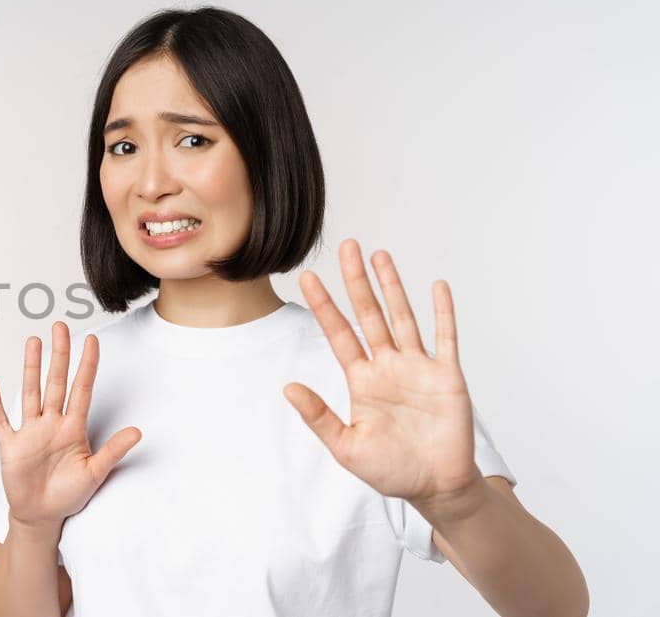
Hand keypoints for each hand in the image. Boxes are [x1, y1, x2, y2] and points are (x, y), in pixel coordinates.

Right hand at [0, 321, 143, 528]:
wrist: (42, 515)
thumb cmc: (69, 495)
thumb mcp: (95, 473)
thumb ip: (114, 451)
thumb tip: (138, 432)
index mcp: (73, 428)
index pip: (82, 389)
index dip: (87, 365)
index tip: (92, 340)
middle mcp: (51, 423)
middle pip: (56, 382)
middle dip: (59, 354)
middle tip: (60, 327)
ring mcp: (30, 432)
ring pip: (31, 392)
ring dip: (31, 368)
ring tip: (33, 342)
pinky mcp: (11, 445)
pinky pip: (1, 419)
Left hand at [282, 239, 485, 519]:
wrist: (435, 487)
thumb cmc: (391, 470)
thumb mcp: (346, 447)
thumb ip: (319, 417)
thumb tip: (287, 388)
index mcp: (362, 381)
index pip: (339, 334)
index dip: (324, 305)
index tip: (308, 278)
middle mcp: (388, 367)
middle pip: (369, 314)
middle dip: (357, 281)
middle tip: (347, 247)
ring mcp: (418, 368)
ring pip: (403, 317)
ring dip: (393, 287)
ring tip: (380, 256)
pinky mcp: (447, 377)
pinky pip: (446, 339)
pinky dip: (443, 313)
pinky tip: (436, 286)